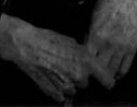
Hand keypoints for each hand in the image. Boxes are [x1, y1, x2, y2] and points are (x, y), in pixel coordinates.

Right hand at [0, 14, 114, 103]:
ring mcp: (67, 87)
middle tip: (70, 65)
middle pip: (88, 83)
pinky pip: (63, 96)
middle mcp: (79, 76)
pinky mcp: (55, 94)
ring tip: (59, 70)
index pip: (108, 79)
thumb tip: (89, 61)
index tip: (107, 81)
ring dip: (70, 83)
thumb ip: (84, 55)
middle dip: (82, 76)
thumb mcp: (72, 42)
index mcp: (86, 61)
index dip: (107, 80)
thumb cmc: (48, 40)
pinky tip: (53, 77)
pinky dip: (60, 90)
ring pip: (75, 89)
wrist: (28, 47)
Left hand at [85, 0, 136, 80]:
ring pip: (111, 72)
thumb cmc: (107, 4)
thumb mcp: (92, 16)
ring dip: (105, 76)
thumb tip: (81, 49)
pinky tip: (113, 72)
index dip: (81, 65)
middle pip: (98, 69)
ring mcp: (122, 47)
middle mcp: (109, 44)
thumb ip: (87, 34)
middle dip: (92, 73)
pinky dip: (118, 74)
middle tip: (88, 75)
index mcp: (96, 35)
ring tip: (100, 76)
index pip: (85, 59)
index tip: (78, 67)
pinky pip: (125, 69)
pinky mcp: (132, 48)